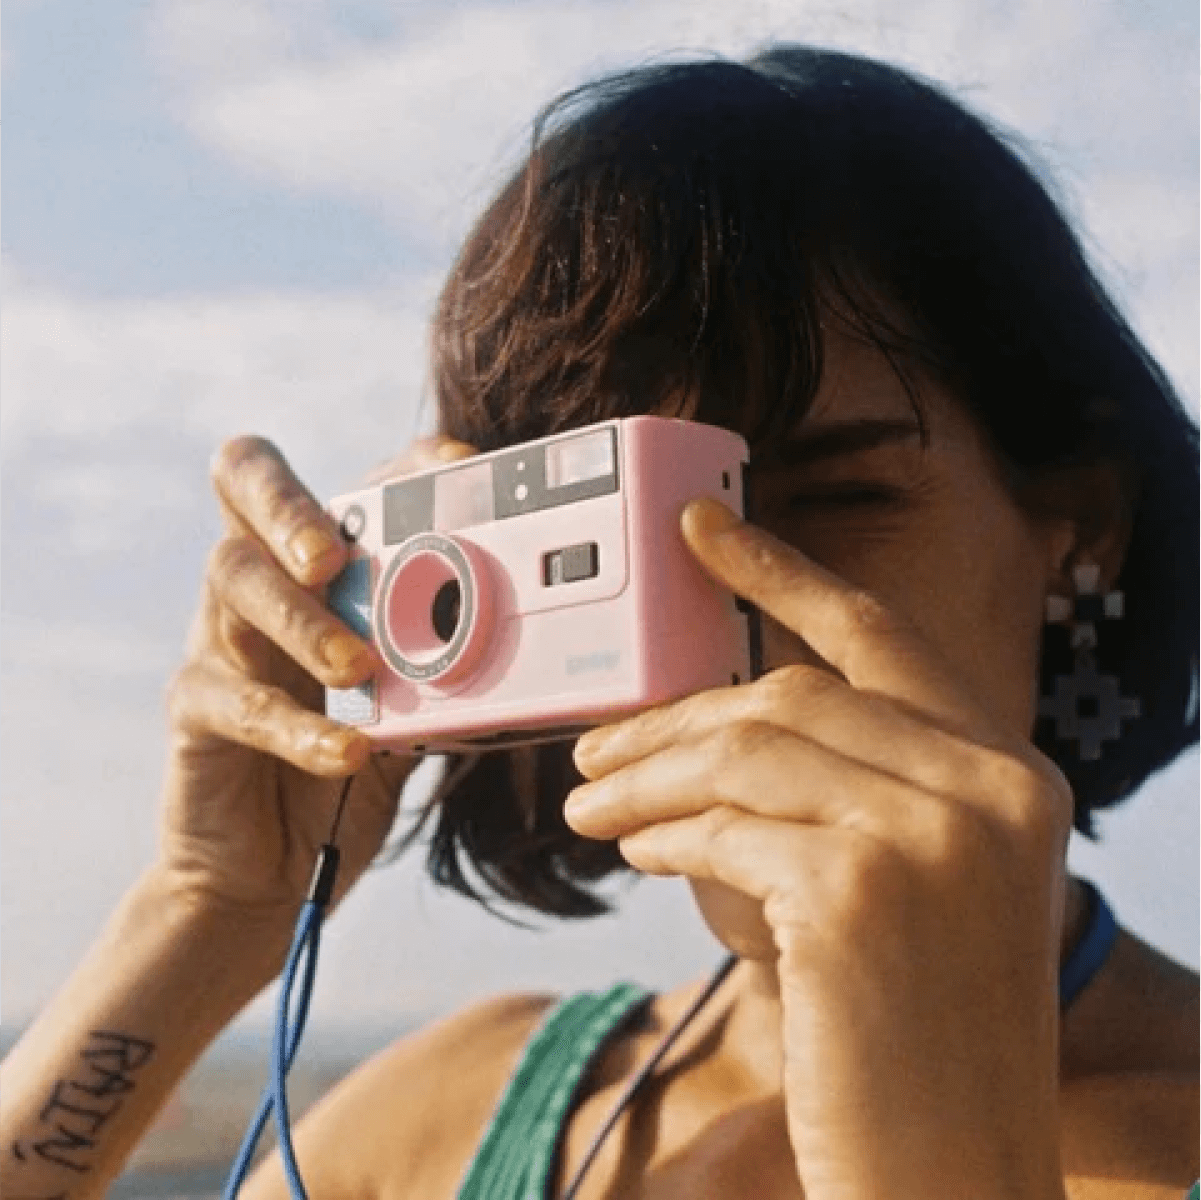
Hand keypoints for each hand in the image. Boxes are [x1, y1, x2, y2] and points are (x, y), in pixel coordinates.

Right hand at [159, 434, 477, 928]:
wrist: (270, 870)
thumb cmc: (346, 772)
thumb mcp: (413, 707)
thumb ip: (452, 665)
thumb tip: (542, 637)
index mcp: (318, 566)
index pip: (345, 478)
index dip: (395, 462)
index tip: (459, 467)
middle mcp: (262, 581)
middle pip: (245, 484)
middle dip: (294, 506)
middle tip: (335, 554)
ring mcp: (220, 638)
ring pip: (235, 580)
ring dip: (303, 620)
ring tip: (358, 665)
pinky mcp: (195, 709)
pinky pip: (239, 702)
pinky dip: (301, 726)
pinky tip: (348, 751)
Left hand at [564, 498, 1072, 1199]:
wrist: (950, 1173)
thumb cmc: (915, 1034)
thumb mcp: (911, 886)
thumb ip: (848, 789)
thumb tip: (718, 723)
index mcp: (1009, 773)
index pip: (879, 637)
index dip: (784, 574)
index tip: (702, 531)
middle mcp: (991, 787)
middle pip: (790, 695)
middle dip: (674, 715)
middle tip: (596, 750)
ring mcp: (933, 836)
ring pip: (744, 751)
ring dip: (648, 776)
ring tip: (592, 806)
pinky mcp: (862, 893)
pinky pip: (723, 827)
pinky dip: (662, 831)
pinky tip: (634, 850)